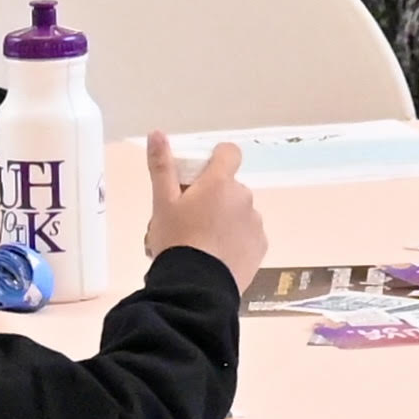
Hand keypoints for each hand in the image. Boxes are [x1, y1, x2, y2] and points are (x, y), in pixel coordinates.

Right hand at [141, 136, 264, 280]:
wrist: (196, 286)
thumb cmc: (176, 240)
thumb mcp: (161, 203)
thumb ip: (161, 166)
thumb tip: (157, 132)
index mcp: (220, 182)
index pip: (229, 153)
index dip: (216, 159)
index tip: (200, 177)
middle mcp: (243, 197)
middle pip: (229, 187)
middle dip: (214, 198)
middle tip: (189, 220)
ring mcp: (255, 222)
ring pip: (239, 212)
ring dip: (226, 220)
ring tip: (202, 244)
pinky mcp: (261, 246)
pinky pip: (248, 235)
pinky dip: (236, 241)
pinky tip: (217, 257)